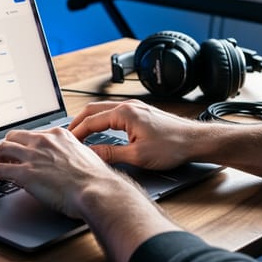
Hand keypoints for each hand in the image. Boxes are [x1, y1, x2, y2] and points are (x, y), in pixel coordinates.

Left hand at [0, 127, 146, 219]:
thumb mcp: (85, 158)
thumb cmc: (96, 180)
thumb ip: (72, 155)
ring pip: (2, 148)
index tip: (22, 151)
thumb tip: (69, 163)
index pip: (34, 134)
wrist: (97, 191)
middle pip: (14, 136)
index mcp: (59, 135)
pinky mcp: (25, 173)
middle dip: (6, 146)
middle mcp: (44, 141)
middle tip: (3, 157)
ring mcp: (33, 156)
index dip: (25, 143)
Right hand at [68, 99, 199, 170]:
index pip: (90, 121)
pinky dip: (101, 120)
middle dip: (77, 123)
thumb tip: (90, 155)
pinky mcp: (141, 113)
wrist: (195, 141)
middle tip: (66, 137)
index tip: (66, 144)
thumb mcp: (137, 155)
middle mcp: (128, 106)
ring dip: (89, 120)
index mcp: (125, 113)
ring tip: (79, 133)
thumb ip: (110, 154)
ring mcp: (135, 108)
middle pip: (93, 110)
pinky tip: (100, 130)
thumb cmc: (172, 146)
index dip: (76, 133)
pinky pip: (113, 112)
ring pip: (103, 110)